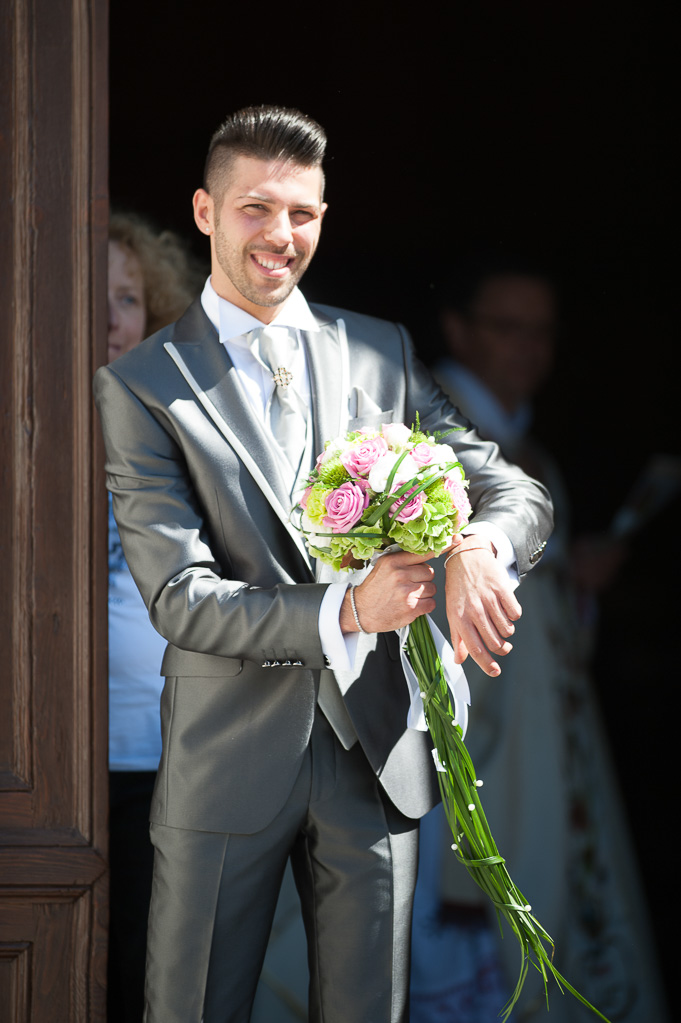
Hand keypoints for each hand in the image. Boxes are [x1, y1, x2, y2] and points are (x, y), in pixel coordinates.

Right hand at [340, 550, 436, 633]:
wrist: (361, 611)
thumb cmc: (373, 589)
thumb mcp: (383, 566)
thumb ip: (402, 559)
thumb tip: (425, 551)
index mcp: (393, 562)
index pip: (422, 553)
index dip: (434, 552)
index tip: (444, 547)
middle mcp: (400, 575)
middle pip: (430, 572)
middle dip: (424, 578)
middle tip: (413, 583)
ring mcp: (406, 592)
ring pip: (432, 588)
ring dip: (425, 593)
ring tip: (411, 595)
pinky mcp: (411, 608)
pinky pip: (431, 603)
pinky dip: (425, 605)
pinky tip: (414, 604)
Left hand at [444, 535, 521, 676]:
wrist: (467, 557)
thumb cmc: (458, 588)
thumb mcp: (453, 611)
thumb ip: (458, 637)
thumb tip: (459, 661)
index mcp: (459, 618)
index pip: (476, 649)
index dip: (487, 664)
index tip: (495, 672)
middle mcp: (474, 610)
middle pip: (495, 643)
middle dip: (502, 648)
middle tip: (504, 646)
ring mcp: (489, 599)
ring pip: (507, 630)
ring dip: (507, 631)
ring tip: (501, 623)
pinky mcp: (502, 589)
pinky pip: (516, 614)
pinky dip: (514, 615)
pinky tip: (505, 609)